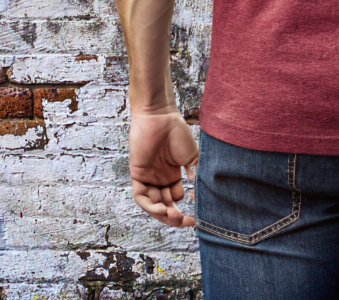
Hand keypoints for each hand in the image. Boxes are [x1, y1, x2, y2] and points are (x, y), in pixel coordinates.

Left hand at [129, 107, 199, 226]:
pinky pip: (141, 197)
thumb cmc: (177, 132)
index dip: (184, 209)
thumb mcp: (191, 156)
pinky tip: (161, 209)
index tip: (196, 217)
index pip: (176, 198)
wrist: (161, 117)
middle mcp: (160, 179)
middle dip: (174, 217)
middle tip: (185, 222)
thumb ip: (195, 173)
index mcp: (172, 175)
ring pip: (153, 204)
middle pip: (165, 205)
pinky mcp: (137, 175)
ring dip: (163, 214)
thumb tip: (201, 193)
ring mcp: (148, 178)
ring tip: (175, 216)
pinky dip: (150, 206)